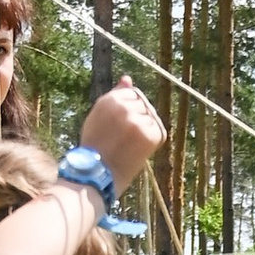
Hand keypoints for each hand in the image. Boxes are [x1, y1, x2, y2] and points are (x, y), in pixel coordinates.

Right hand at [80, 78, 162, 192]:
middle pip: (143, 105)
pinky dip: (151, 142)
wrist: (97, 176)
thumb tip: (127, 78)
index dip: (128, 112)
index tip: (118, 127)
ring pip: (150, 117)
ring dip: (145, 130)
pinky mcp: (149, 134)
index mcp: (108, 100)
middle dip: (138, 119)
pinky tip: (137, 151)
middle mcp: (123, 107)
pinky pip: (158, 132)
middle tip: (122, 139)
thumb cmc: (96, 148)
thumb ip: (114, 95)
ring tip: (128, 146)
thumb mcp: (99, 116)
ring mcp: (137, 120)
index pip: (132, 93)